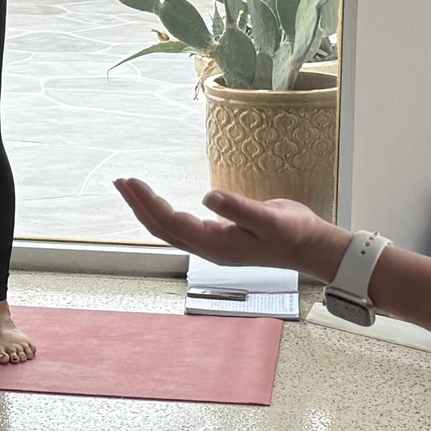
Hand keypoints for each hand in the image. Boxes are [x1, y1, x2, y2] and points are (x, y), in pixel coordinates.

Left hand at [114, 177, 350, 281]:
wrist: (311, 248)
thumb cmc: (294, 231)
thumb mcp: (269, 217)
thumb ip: (239, 207)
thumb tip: (208, 197)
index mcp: (217, 244)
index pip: (171, 222)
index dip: (148, 203)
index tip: (131, 181)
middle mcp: (209, 249)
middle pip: (163, 228)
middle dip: (139, 204)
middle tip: (119, 180)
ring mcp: (213, 247)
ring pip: (169, 230)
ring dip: (147, 209)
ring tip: (131, 188)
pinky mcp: (219, 241)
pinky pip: (181, 229)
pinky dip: (163, 214)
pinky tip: (158, 203)